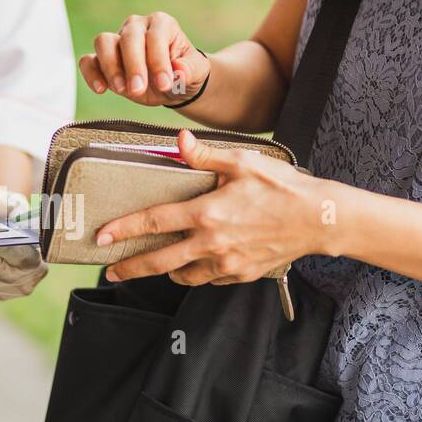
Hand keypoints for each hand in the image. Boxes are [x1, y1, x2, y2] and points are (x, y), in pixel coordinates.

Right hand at [79, 12, 210, 105]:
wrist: (172, 85)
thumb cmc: (184, 73)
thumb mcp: (196, 72)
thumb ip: (190, 70)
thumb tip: (179, 71)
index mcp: (162, 24)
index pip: (155, 36)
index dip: (158, 60)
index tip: (164, 84)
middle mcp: (137, 27)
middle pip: (128, 37)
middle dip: (133, 65)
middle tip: (139, 89)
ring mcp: (117, 41)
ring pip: (103, 42)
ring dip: (110, 67)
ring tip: (122, 90)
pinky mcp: (102, 60)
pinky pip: (88, 60)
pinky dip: (91, 74)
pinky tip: (101, 89)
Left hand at [97, 131, 331, 285]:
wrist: (319, 220)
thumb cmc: (283, 188)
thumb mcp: (243, 162)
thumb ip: (205, 156)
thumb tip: (178, 142)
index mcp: (207, 213)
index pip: (154, 222)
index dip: (124, 229)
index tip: (102, 237)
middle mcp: (211, 243)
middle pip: (158, 261)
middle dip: (130, 267)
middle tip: (110, 270)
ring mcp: (226, 264)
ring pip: (183, 275)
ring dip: (166, 270)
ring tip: (157, 264)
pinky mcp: (240, 275)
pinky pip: (209, 279)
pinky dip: (198, 272)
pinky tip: (197, 263)